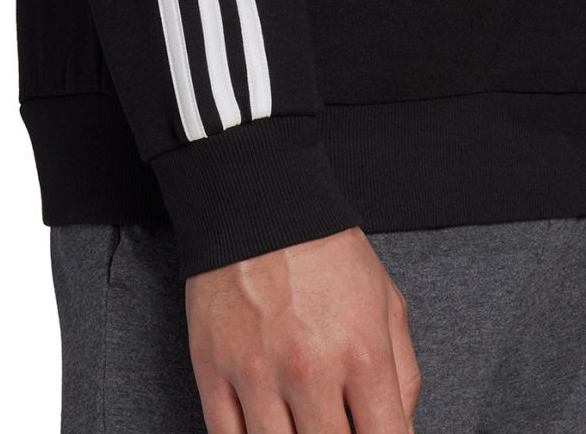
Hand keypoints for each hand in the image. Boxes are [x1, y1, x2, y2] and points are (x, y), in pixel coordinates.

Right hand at [185, 226, 420, 433]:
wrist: (258, 204)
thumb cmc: (325, 251)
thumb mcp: (386, 301)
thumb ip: (404, 375)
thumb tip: (400, 430)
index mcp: (361, 355)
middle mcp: (309, 371)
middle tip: (333, 427)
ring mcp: (255, 371)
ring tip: (300, 427)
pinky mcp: (212, 366)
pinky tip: (264, 432)